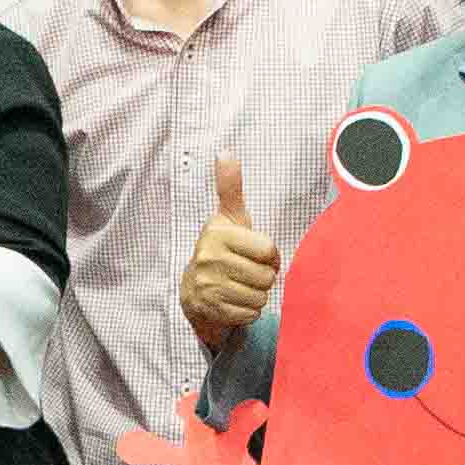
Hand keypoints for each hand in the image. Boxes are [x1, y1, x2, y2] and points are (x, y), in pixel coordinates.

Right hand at [176, 154, 283, 349]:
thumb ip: (230, 187)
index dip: (270, 255)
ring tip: (241, 286)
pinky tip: (235, 301)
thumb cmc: (222, 249)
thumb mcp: (228, 217)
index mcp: (218, 233)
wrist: (194, 290)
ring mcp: (208, 286)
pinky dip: (248, 311)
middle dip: (263, 277)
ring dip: (257, 295)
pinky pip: (250, 313)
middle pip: (266, 276)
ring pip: (260, 296)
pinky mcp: (211, 309)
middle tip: (248, 272)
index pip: (269, 249)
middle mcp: (209, 258)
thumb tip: (225, 151)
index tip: (257, 254)